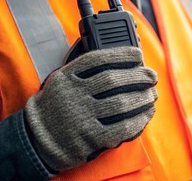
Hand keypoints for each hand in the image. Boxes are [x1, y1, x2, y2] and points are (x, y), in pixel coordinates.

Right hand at [24, 47, 156, 170]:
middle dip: (139, 76)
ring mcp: (81, 117)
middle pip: (113, 80)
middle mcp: (73, 95)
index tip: (138, 55)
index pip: (98, 59)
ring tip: (152, 94)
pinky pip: (121, 127)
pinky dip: (138, 120)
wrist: (39, 139)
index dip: (122, 54)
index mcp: (66, 77)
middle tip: (152, 76)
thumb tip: (112, 53)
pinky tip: (146, 114)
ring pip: (121, 103)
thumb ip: (81, 67)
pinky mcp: (89, 138)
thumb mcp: (61, 80)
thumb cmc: (58, 106)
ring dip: (142, 98)